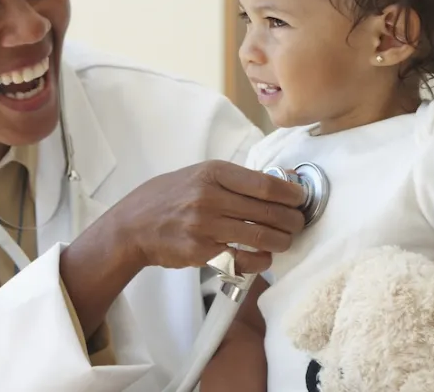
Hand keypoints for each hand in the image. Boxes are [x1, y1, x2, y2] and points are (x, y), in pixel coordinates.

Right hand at [112, 160, 306, 274]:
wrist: (132, 225)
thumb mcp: (198, 175)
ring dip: (282, 241)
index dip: (291, 194)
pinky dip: (261, 260)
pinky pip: (243, 259)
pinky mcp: (202, 252)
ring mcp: (205, 226)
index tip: (301, 199)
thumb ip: (233, 179)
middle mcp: (210, 197)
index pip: (264, 184)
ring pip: (260, 236)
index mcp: (213, 173)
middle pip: (268, 211)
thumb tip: (277, 183)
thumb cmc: (168, 197)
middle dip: (292, 219)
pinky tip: (265, 258)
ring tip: (287, 240)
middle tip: (299, 223)